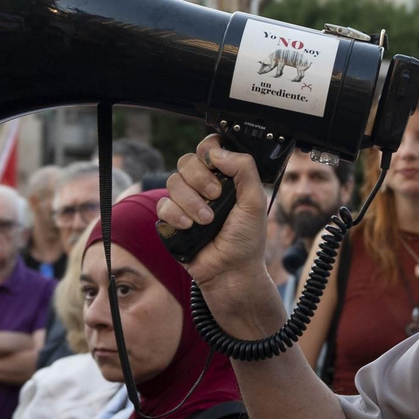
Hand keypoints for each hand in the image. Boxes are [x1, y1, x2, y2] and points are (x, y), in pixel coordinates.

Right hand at [158, 137, 270, 294]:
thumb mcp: (255, 200)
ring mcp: (186, 201)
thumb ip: (244, 169)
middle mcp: (203, 185)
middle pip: (186, 161)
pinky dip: (175, 214)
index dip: (208, 151)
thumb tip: (217, 152)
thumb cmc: (246, 238)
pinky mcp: (171, 219)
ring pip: (173, 181)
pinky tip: (189, 227)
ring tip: (207, 220)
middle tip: (216, 196)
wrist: (231, 271)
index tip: (216, 165)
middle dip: (201, 178)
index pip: (208, 147)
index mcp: (225, 176)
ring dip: (191, 201)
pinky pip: (162, 204)